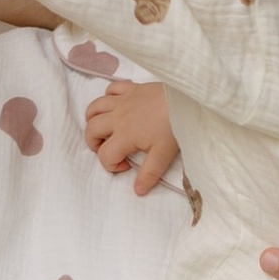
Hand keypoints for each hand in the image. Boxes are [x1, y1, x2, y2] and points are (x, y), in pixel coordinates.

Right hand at [84, 79, 178, 195]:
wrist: (187, 98)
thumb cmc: (175, 125)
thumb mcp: (164, 154)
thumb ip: (149, 173)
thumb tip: (138, 191)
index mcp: (124, 135)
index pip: (105, 155)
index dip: (111, 165)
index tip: (127, 166)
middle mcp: (118, 117)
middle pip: (91, 129)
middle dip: (94, 143)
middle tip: (110, 150)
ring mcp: (123, 101)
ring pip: (94, 107)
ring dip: (94, 119)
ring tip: (106, 129)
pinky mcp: (132, 88)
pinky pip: (111, 89)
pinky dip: (109, 96)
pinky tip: (118, 105)